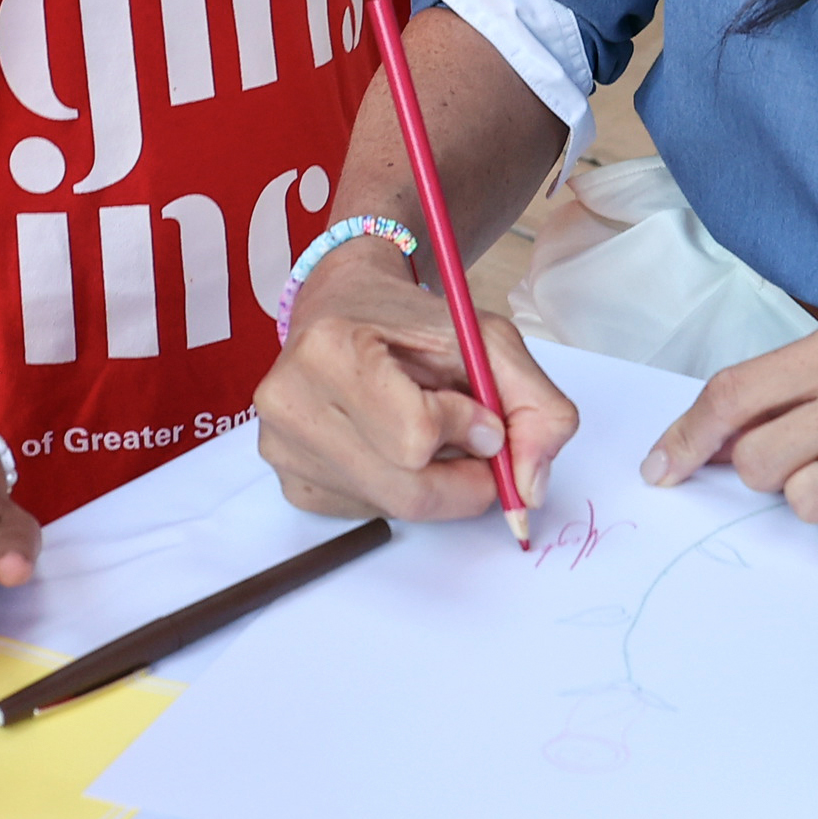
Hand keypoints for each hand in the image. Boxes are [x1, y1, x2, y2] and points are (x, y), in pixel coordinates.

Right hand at [254, 242, 578, 522]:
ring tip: (430, 431)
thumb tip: (530, 489)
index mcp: (329, 349)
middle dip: (464, 478)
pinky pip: (372, 513)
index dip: (467, 430)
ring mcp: (283, 448)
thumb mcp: (488, 339)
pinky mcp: (292, 482)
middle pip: (406, 489)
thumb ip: (535, 407)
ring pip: (393, 507)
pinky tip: (395, 446)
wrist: (347, 305)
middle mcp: (290, 402)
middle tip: (481, 448)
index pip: (416, 435)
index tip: (482, 412)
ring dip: (435, 482)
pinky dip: (403, 488)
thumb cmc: (412, 321)